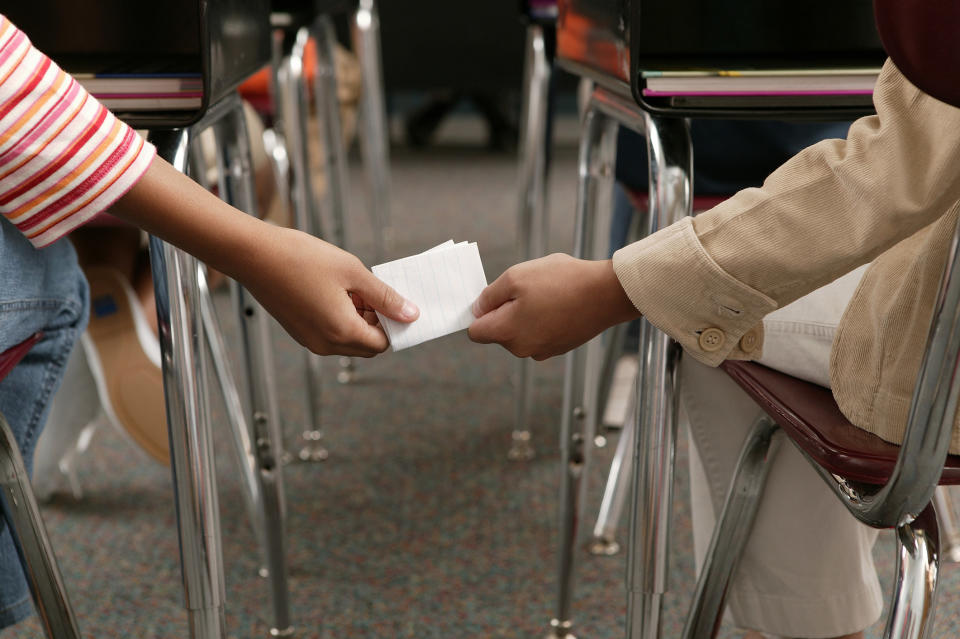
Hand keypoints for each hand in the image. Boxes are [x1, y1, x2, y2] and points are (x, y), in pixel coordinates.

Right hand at [109, 157, 417, 356]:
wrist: (254, 255)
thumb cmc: (302, 258)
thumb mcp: (353, 272)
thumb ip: (385, 297)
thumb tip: (410, 314)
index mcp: (342, 332)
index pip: (382, 344)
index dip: (395, 326)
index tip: (399, 303)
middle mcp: (325, 344)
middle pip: (367, 346)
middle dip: (378, 324)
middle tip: (377, 293)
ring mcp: (309, 340)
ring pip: (348, 341)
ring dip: (360, 320)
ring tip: (355, 287)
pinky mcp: (298, 331)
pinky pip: (330, 333)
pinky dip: (341, 318)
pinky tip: (337, 291)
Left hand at [468, 254, 639, 359]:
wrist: (606, 293)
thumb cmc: (561, 282)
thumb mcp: (516, 277)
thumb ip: (489, 295)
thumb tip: (477, 309)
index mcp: (507, 333)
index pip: (475, 332)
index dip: (479, 313)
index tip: (491, 297)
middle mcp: (522, 349)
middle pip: (499, 332)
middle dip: (505, 311)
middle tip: (526, 289)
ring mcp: (543, 350)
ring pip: (520, 331)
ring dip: (525, 314)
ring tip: (546, 294)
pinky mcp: (560, 347)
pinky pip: (540, 332)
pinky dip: (543, 319)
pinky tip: (559, 302)